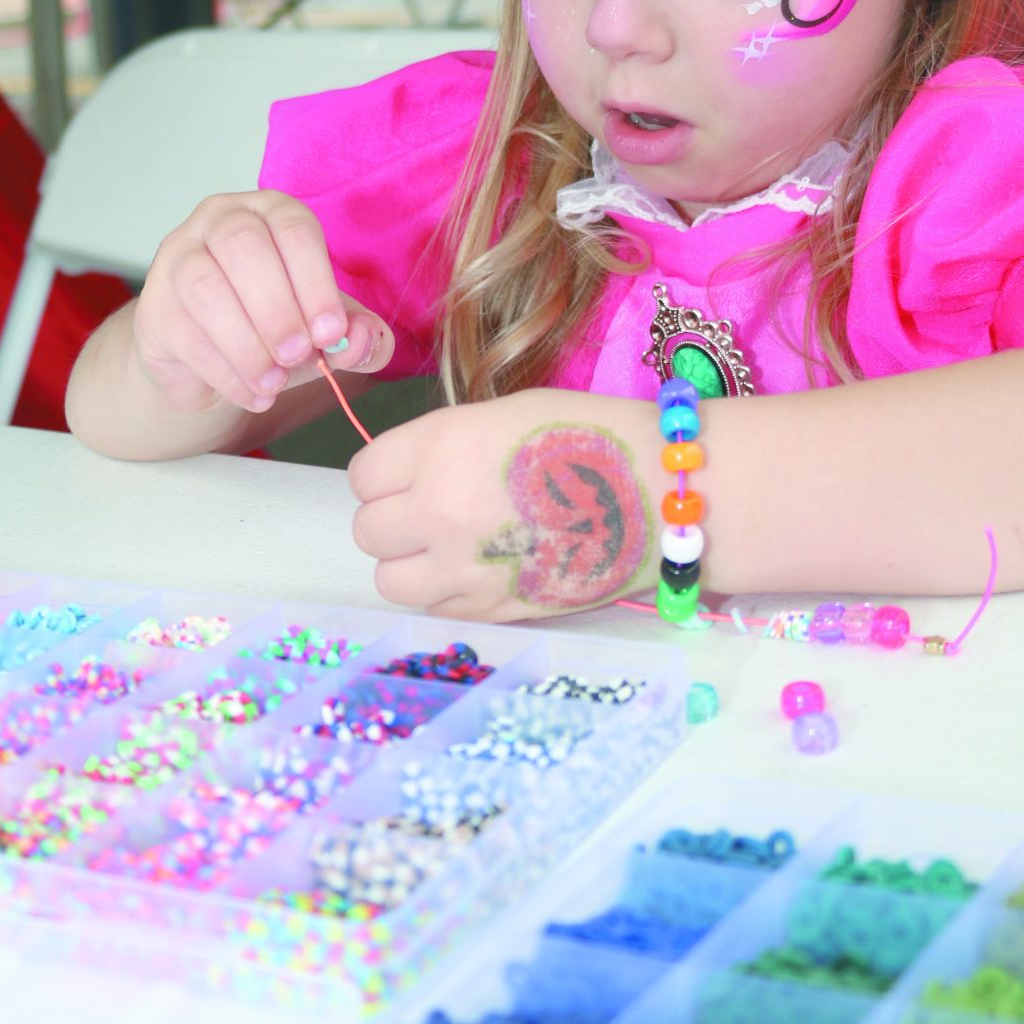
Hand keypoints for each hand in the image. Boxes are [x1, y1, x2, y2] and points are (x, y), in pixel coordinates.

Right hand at [130, 189, 393, 416]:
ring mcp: (178, 259)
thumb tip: (363, 340)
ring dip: (246, 343)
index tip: (332, 333)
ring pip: (205, 288)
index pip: (293, 228)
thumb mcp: (323, 332)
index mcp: (271, 214)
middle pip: (243, 246)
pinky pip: (184, 333)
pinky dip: (224, 372)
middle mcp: (220, 221)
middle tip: (298, 355)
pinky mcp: (154, 306)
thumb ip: (359, 336)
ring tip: (274, 381)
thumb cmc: (272, 329)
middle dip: (277, 308)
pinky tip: (252, 393)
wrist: (208, 363)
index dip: (315, 281)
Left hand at [349, 393, 657, 620]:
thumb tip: (412, 478)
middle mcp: (438, 509)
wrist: (659, 494)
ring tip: (448, 548)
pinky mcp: (493, 610)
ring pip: (391, 581)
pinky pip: (435, 611)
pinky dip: (446, 594)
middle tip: (431, 510)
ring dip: (411, 564)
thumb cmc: (590, 435)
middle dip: (394, 520)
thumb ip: (445, 446)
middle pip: (369, 531)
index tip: (410, 474)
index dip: (386, 474)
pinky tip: (481, 571)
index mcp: (440, 446)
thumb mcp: (504, 413)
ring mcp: (463, 568)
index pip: (364, 475)